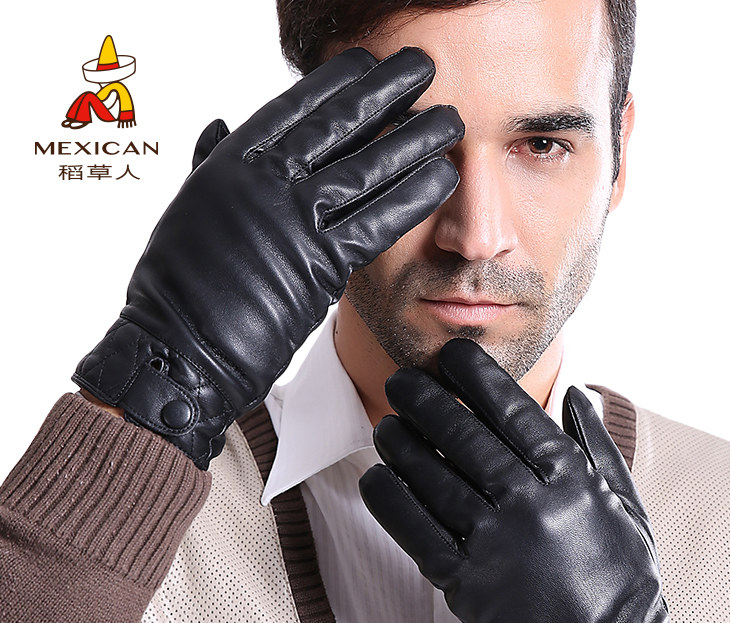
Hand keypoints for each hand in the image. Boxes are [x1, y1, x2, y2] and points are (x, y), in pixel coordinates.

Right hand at [73, 47, 462, 467]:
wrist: (178, 349)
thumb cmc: (178, 289)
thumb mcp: (189, 210)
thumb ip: (212, 165)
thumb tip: (219, 124)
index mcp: (230, 163)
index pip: (293, 109)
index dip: (336, 84)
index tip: (367, 65)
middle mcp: (264, 181)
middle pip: (338, 126)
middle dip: (386, 92)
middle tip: (422, 67)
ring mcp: (293, 219)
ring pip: (366, 169)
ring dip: (414, 141)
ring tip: (450, 120)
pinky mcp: (320, 263)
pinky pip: (377, 223)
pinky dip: (413, 198)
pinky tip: (443, 178)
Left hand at [359, 339, 712, 622]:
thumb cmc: (622, 583)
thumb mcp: (625, 507)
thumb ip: (597, 445)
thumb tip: (578, 392)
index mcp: (570, 480)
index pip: (513, 411)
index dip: (475, 376)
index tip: (450, 354)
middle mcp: (529, 504)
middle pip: (463, 437)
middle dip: (424, 400)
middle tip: (401, 381)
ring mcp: (494, 545)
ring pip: (432, 479)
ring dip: (401, 445)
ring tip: (385, 425)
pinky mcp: (466, 584)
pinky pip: (416, 533)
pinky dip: (390, 501)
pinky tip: (376, 477)